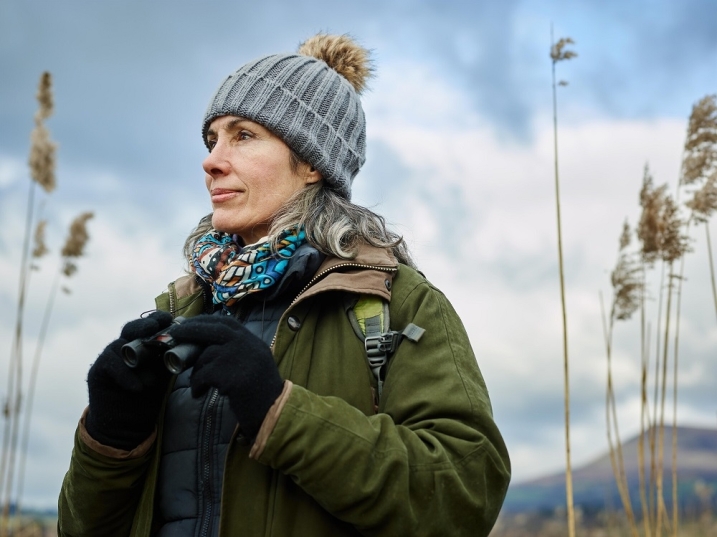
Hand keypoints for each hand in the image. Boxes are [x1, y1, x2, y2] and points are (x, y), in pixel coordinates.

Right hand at [85, 311, 173, 449]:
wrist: (127, 426)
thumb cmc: (148, 398)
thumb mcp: (163, 376)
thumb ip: (169, 359)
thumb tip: (188, 343)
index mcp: (140, 345)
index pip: (147, 326)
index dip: (157, 320)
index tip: (170, 319)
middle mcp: (123, 347)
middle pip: (131, 329)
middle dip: (143, 326)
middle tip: (154, 328)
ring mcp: (109, 358)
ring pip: (119, 346)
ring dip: (137, 359)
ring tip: (152, 380)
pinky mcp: (97, 372)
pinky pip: (110, 365)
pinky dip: (125, 376)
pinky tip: (138, 388)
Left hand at [170, 315, 283, 439]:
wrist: (273, 411)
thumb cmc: (261, 391)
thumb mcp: (254, 363)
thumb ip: (237, 351)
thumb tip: (206, 346)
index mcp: (253, 341)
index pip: (227, 323)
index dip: (206, 321)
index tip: (189, 323)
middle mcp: (247, 345)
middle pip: (214, 330)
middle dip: (191, 330)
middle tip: (176, 334)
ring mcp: (239, 359)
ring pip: (206, 356)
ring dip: (195, 371)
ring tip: (197, 384)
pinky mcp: (230, 376)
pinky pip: (203, 376)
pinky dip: (197, 385)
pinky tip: (198, 393)